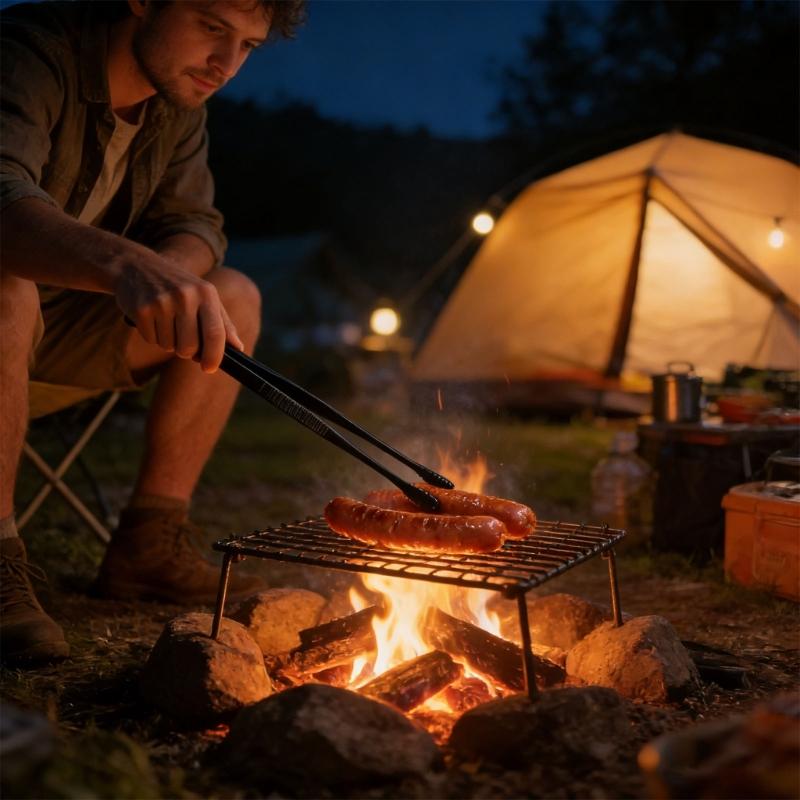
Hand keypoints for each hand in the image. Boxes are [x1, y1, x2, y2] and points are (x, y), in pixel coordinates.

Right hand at [114, 253, 243, 372]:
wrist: (137, 266)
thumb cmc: (178, 286)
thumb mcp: (204, 296)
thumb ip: (223, 323)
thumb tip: (238, 348)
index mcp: (206, 294)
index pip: (215, 333)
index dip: (214, 356)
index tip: (210, 368)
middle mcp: (185, 296)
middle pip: (190, 346)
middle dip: (187, 351)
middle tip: (182, 338)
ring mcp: (162, 302)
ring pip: (169, 346)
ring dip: (168, 342)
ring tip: (165, 321)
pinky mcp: (142, 309)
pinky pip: (152, 339)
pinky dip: (153, 335)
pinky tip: (152, 318)